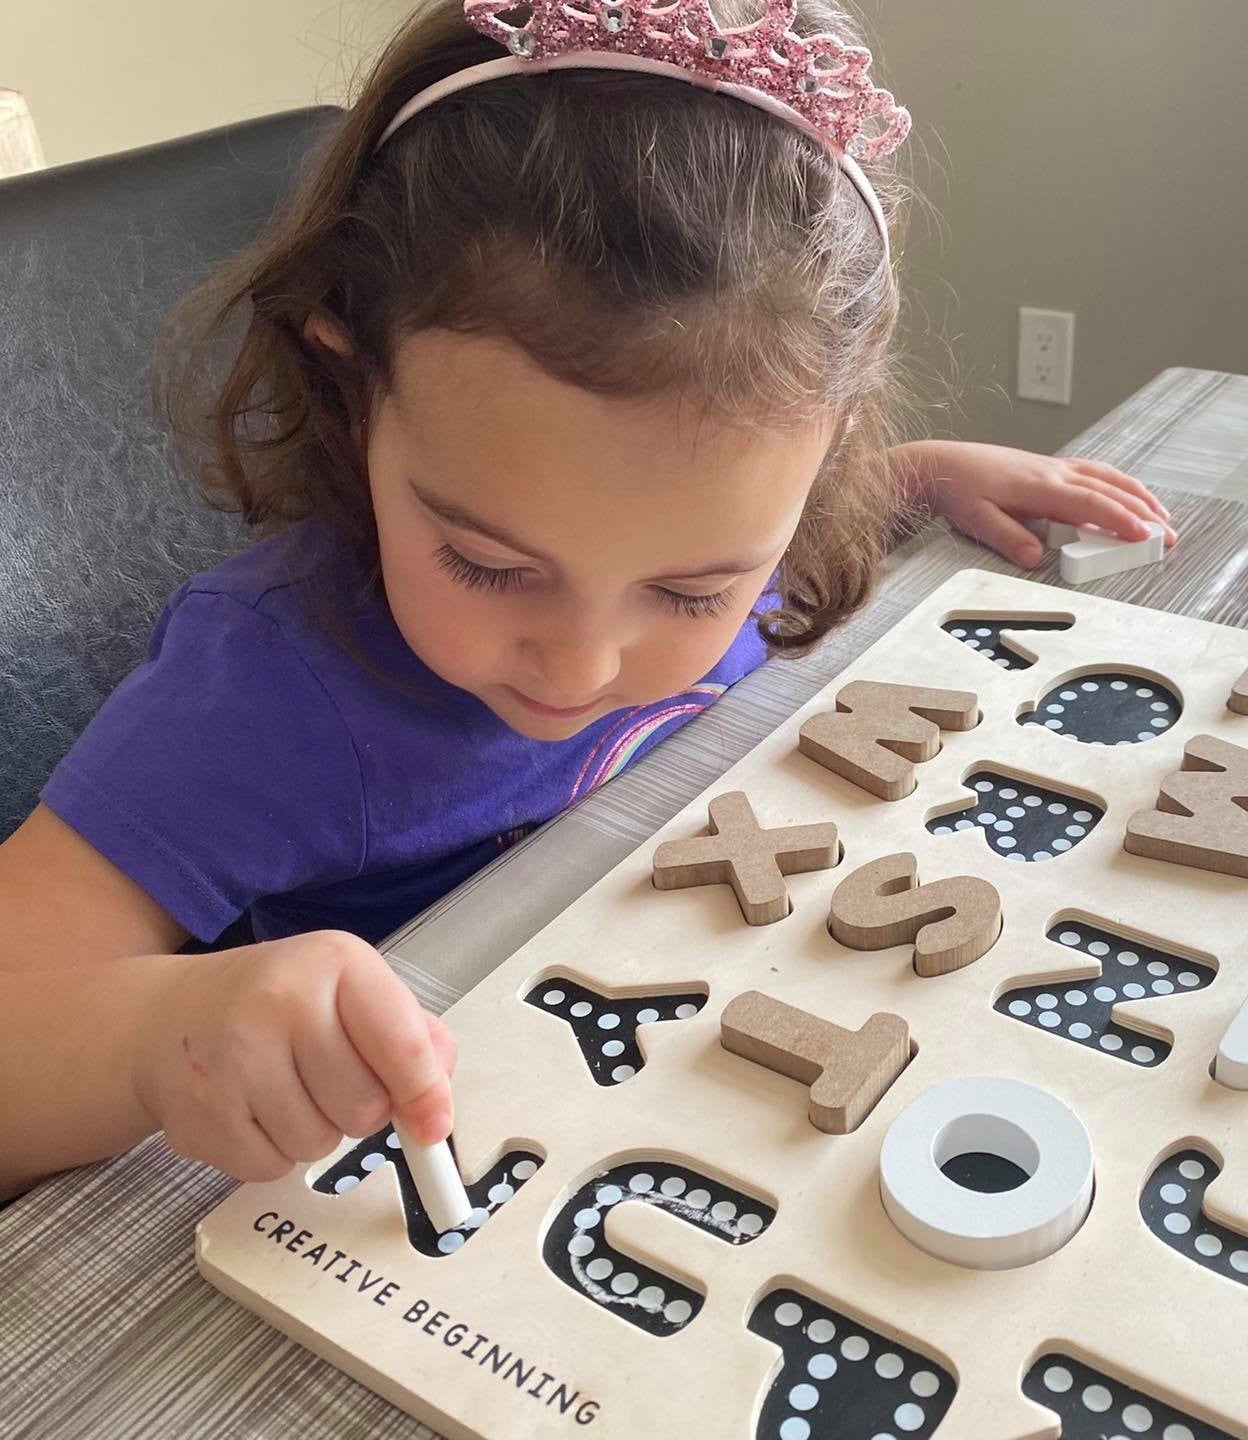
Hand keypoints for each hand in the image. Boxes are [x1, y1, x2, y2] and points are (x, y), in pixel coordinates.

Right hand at [132, 930, 456, 1182]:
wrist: (170, 1014)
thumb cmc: (277, 1002)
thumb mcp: (351, 990)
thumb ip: (410, 1036)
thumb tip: (437, 1105)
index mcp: (335, 963)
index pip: (401, 1045)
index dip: (426, 1095)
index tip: (433, 1125)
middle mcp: (280, 1001)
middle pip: (365, 1107)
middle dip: (362, 1110)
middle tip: (330, 1079)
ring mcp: (233, 1057)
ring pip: (319, 1145)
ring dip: (315, 1132)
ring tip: (286, 1087)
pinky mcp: (201, 1113)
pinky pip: (270, 1168)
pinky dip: (272, 1152)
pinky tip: (252, 1109)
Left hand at [908, 440, 1175, 568]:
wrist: (943, 464)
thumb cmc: (959, 490)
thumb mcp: (976, 519)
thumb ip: (1007, 537)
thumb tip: (1034, 558)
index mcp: (1040, 486)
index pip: (1090, 503)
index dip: (1119, 519)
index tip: (1143, 534)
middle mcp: (1053, 473)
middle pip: (1108, 491)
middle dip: (1142, 513)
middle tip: (1166, 537)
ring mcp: (1054, 467)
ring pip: (1108, 478)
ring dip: (1138, 496)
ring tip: (1161, 517)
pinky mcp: (1050, 467)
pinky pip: (1096, 472)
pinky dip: (1119, 484)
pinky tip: (1130, 493)